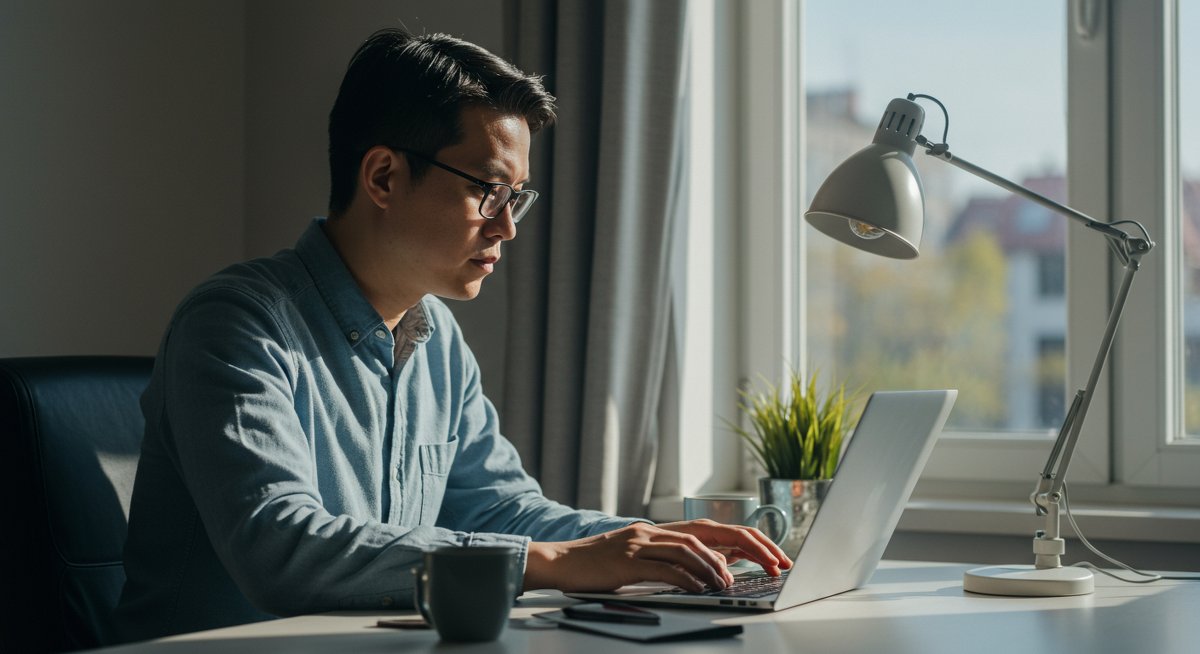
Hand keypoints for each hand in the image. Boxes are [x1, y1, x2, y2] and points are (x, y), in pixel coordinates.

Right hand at [522, 519, 791, 592]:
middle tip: (773, 563)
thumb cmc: (599, 566)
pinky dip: (686, 578)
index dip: (747, 539)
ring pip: (689, 547)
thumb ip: (672, 560)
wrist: (560, 562)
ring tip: (732, 582)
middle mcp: (654, 530)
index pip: (714, 528)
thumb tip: (712, 569)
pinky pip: (663, 567)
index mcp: (661, 530)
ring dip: (716, 565)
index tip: (773, 555)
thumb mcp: (640, 558)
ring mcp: (639, 542)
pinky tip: (701, 589)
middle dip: (748, 545)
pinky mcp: (626, 560)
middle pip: (710, 531)